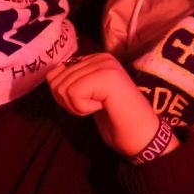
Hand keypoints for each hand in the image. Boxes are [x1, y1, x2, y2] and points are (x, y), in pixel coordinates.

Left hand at [46, 53, 161, 157]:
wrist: (142, 135)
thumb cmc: (116, 120)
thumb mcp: (88, 97)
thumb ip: (73, 83)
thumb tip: (51, 77)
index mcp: (96, 60)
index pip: (56, 74)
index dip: (65, 97)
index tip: (90, 103)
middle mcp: (101, 57)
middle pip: (57, 81)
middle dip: (69, 103)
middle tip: (95, 107)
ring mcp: (105, 64)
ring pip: (63, 87)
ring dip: (77, 106)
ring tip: (101, 107)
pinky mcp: (106, 76)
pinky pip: (73, 93)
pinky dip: (83, 108)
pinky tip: (103, 107)